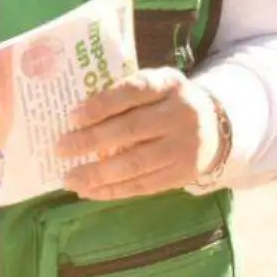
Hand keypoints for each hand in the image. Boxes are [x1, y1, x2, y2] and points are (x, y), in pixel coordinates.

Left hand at [56, 69, 221, 201]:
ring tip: (69, 178)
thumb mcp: (158, 87)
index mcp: (171, 84)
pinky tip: (89, 191)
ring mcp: (184, 147)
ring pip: (135, 163)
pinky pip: (142, 185)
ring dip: (97, 173)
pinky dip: (112, 190)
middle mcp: (181, 114)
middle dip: (91, 141)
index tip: (72, 116)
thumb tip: (77, 116)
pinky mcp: (182, 174)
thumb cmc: (170, 104)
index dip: (102, 104)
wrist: (216, 128)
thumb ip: (127, 94)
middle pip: (131, 130)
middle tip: (60, 149)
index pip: (134, 91)